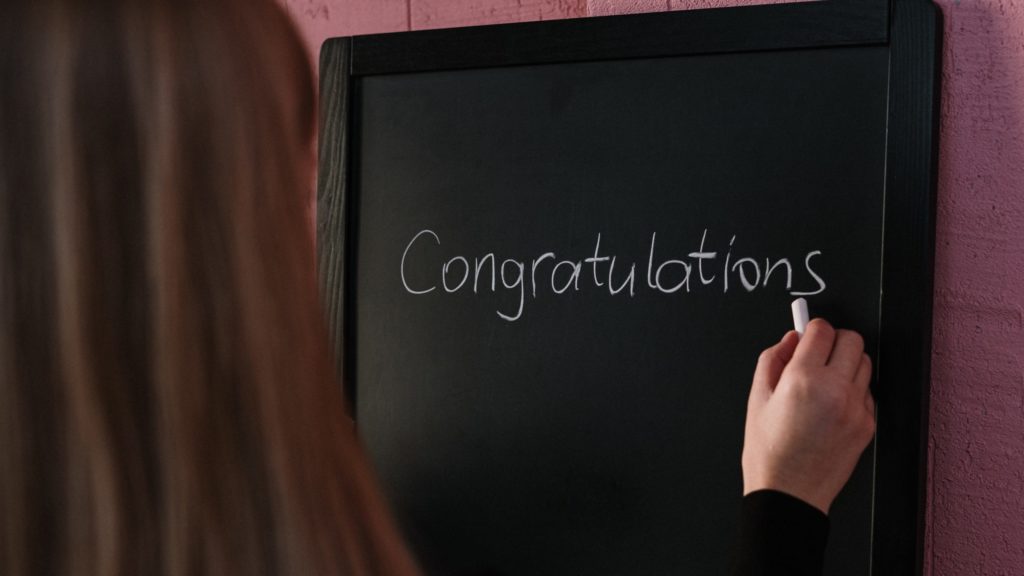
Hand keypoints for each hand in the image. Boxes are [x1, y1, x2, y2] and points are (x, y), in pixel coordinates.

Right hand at [741, 319, 875, 514]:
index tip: (806, 334)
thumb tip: (791, 339)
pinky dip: (853, 390)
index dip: (811, 328)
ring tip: (826, 382)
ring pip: (864, 363)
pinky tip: (832, 406)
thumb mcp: (756, 399)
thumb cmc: (769, 452)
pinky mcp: (867, 425)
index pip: (821, 330)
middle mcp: (835, 390)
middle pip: (852, 340)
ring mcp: (856, 408)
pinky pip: (866, 392)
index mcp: (803, 380)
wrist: (790, 494)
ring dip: (847, 364)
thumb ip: (772, 359)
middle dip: (834, 341)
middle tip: (818, 354)